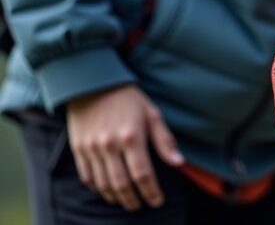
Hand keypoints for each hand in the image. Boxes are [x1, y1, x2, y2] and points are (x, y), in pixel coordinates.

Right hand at [65, 84, 183, 210]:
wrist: (92, 84)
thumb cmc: (127, 99)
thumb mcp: (152, 114)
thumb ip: (165, 140)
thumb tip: (178, 162)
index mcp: (132, 137)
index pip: (143, 174)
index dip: (151, 191)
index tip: (157, 201)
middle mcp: (110, 146)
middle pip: (122, 184)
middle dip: (133, 200)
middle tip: (141, 206)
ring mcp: (92, 149)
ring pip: (103, 184)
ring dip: (116, 197)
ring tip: (126, 201)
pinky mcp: (78, 149)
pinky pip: (87, 177)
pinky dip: (98, 188)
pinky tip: (107, 190)